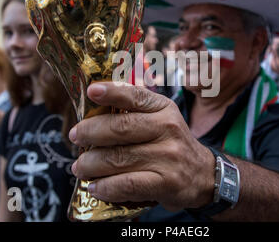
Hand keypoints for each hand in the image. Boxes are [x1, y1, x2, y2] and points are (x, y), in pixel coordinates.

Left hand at [69, 82, 214, 211]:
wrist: (203, 174)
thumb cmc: (172, 143)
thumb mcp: (162, 119)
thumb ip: (135, 112)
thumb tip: (93, 110)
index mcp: (164, 108)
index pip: (135, 97)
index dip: (112, 92)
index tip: (91, 91)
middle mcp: (168, 128)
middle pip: (121, 128)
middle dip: (90, 132)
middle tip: (75, 137)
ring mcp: (168, 156)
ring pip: (119, 158)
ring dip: (91, 164)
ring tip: (80, 166)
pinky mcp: (166, 182)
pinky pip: (127, 184)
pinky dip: (105, 187)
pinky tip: (94, 186)